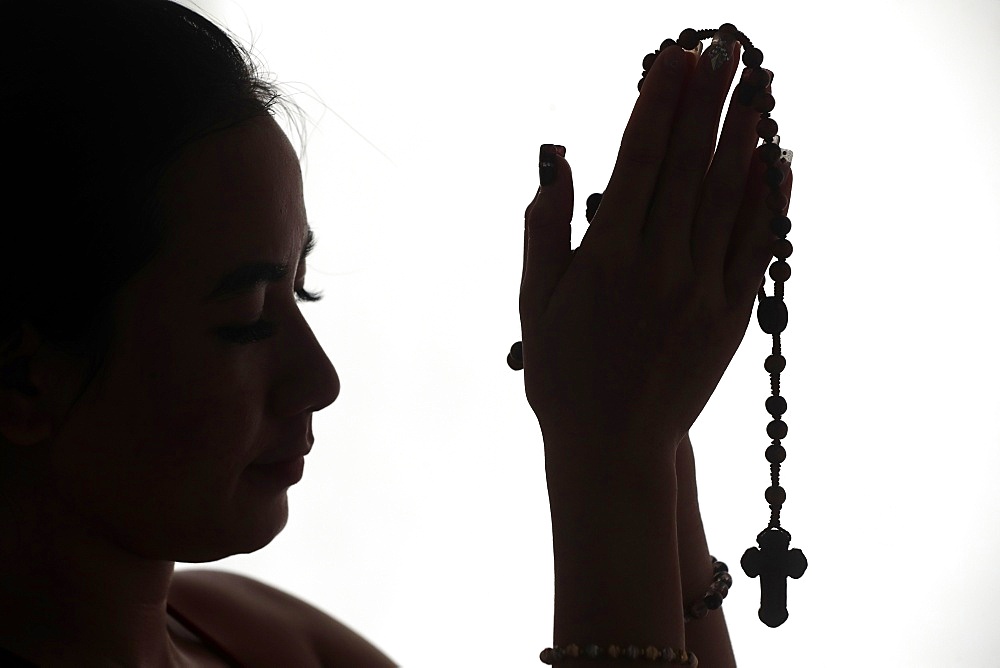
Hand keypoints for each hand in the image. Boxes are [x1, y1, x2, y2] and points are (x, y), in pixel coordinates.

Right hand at [519, 39, 791, 460]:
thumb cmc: (563, 375)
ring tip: (758, 85)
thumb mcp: (536, 302)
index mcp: (606, 258)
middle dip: (708, 101)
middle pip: (690, 166)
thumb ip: (546, 229)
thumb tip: (556, 160)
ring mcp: (701, 290)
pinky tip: (778, 161)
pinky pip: (757, 247)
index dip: (660, 103)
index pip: (638, 160)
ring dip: (745, 136)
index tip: (675, 59)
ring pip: (729, 197)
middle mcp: (659, 266)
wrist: (614, 447)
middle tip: (724, 49)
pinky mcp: (731, 316)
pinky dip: (771, 202)